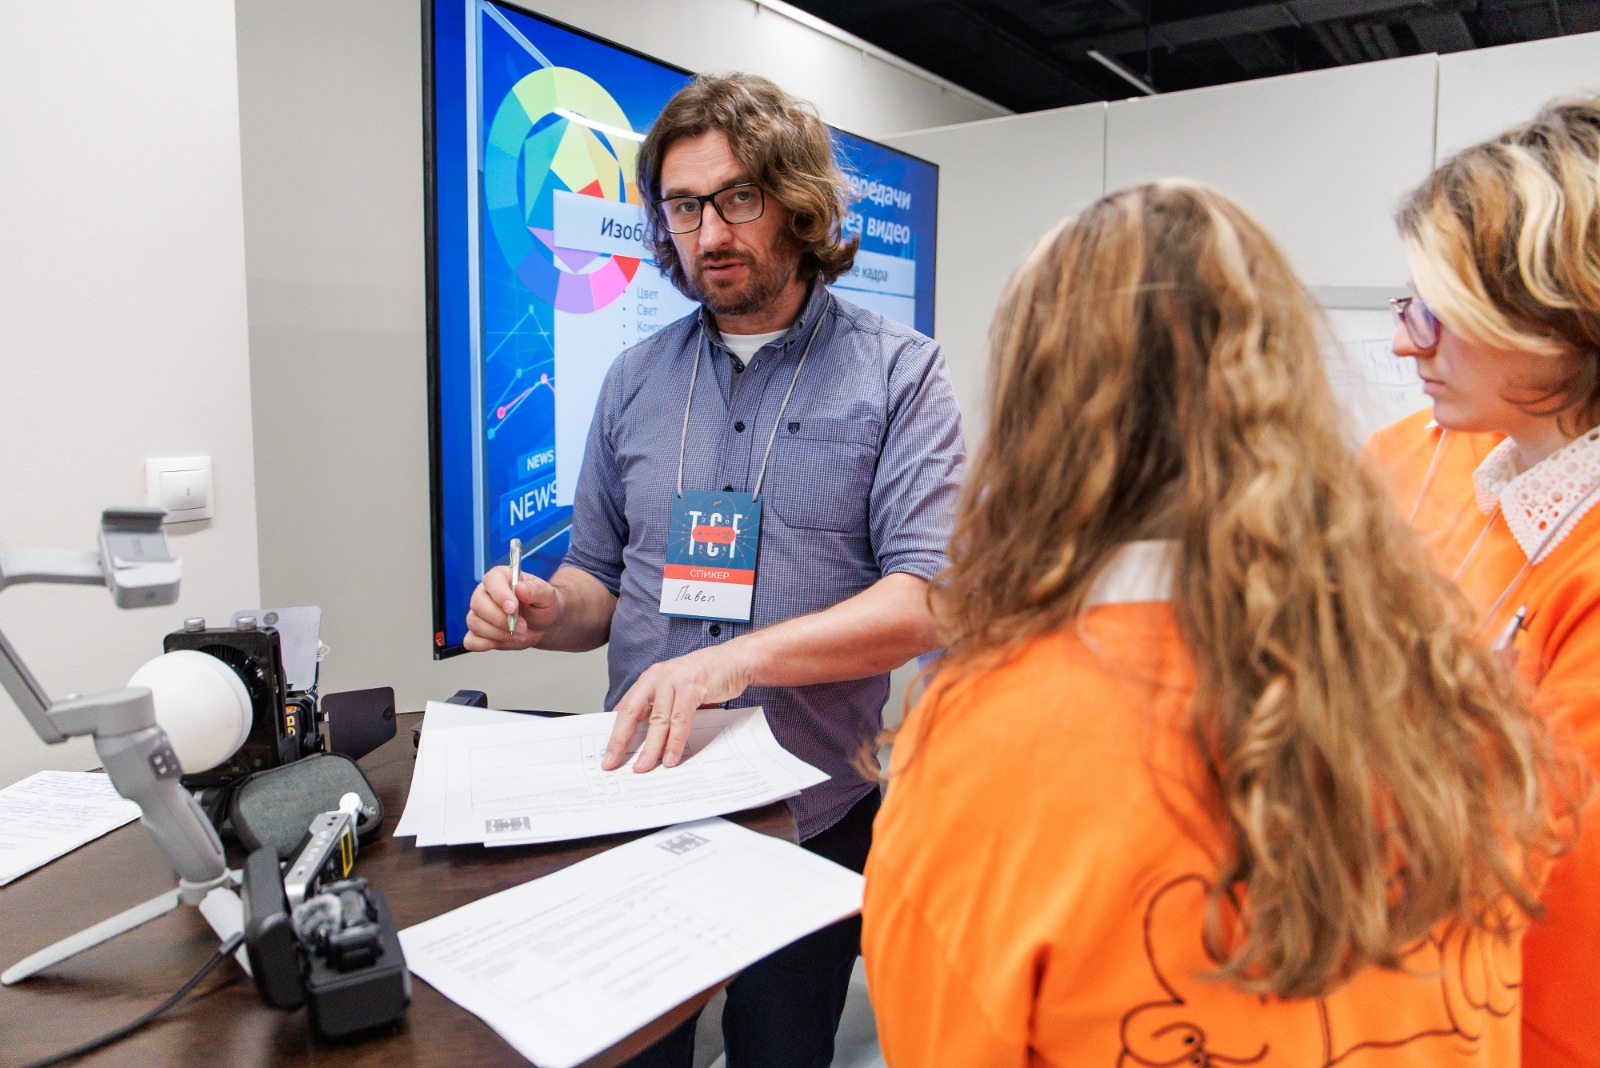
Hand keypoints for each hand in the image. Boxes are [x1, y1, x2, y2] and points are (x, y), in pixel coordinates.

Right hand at [463, 566, 560, 650]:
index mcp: (501, 577)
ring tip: (520, 635)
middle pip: (478, 604)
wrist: (542, 625)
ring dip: (499, 633)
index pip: (491, 580)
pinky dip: (485, 644)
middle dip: (501, 620)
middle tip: (522, 627)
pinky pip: (471, 640)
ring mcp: (479, 613)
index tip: (513, 608)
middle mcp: (485, 593)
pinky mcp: (478, 632)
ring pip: (475, 623)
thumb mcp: (547, 596)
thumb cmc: (542, 606)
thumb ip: (536, 590)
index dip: (500, 595)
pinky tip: (503, 641)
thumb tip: (521, 588)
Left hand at [603, 642, 759, 771]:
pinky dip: (675, 741)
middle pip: (632, 713)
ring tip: (644, 766)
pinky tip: (671, 756)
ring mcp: (674, 680)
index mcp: (650, 680)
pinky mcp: (693, 686)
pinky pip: (680, 719)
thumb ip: (662, 709)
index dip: (614, 733)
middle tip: (612, 762)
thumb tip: (648, 740)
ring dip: (650, 747)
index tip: (608, 754)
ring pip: (657, 720)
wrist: (736, 660)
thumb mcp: (677, 691)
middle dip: (620, 741)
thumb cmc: (707, 677)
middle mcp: (657, 678)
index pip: (625, 709)